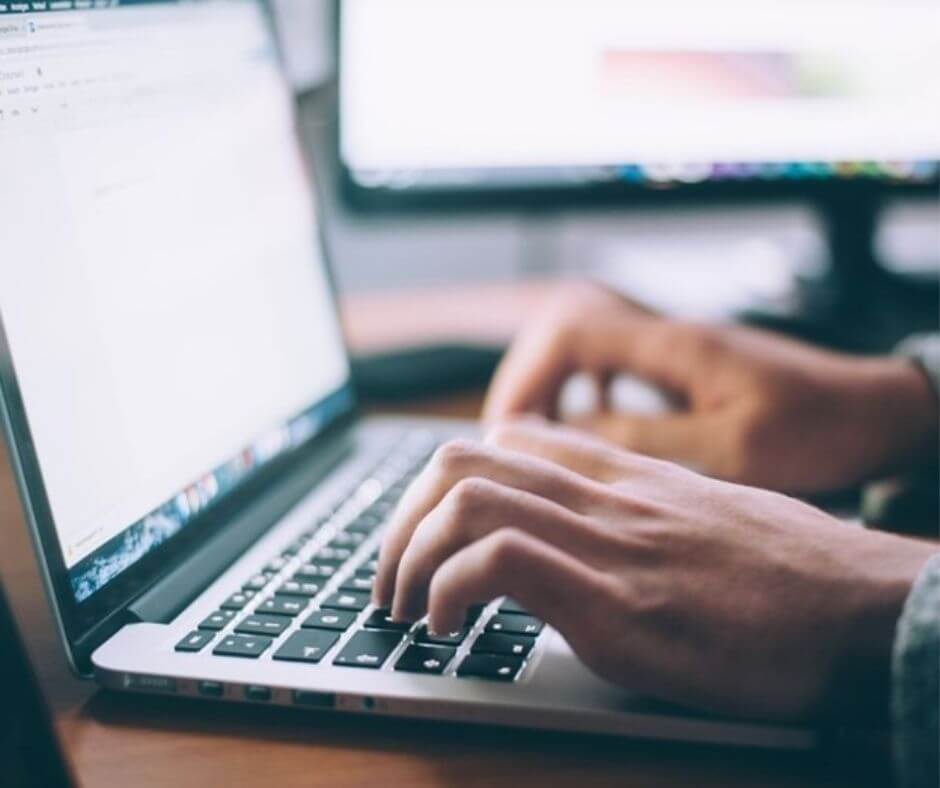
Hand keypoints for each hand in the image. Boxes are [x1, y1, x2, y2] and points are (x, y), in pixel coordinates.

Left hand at [374, 421, 935, 719]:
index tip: (424, 531)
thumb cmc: (791, 576)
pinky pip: (498, 562)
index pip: (506, 440)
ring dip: (408, 555)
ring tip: (404, 608)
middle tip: (390, 577)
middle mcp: (605, 497)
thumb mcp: (705, 518)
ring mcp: (607, 544)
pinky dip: (448, 590)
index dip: (443, 481)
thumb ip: (638, 512)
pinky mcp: (616, 604)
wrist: (866, 608)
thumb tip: (585, 533)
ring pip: (466, 498)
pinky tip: (446, 628)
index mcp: (623, 478)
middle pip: (462, 460)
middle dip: (401, 519)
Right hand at [483, 282, 937, 493]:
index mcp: (674, 346)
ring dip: (550, 384)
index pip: (570, 332)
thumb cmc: (819, 428)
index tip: (509, 429)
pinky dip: (582, 390)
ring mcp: (675, 348)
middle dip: (526, 379)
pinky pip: (611, 364)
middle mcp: (667, 335)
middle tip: (509, 437)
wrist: (877, 411)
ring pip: (583, 345)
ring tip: (534, 434)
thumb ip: (647, 439)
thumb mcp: (732, 449)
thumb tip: (570, 435)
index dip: (526, 377)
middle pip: (563, 329)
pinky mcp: (684, 366)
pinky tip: (584, 425)